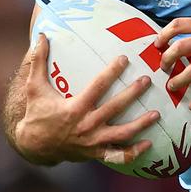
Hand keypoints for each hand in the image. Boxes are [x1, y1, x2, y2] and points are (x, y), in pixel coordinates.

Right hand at [13, 34, 159, 165]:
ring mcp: (92, 142)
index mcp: (74, 108)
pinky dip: (134, 152)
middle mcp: (86, 125)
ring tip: (157, 114)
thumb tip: (41, 35)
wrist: (33, 146)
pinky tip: (149, 143)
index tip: (125, 59)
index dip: (112, 72)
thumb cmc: (37, 113)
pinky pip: (118, 156)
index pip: (97, 87)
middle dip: (132, 94)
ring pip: (121, 134)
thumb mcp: (35, 87)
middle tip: (147, 80)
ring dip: (140, 125)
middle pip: (114, 108)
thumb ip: (38, 61)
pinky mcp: (95, 153)